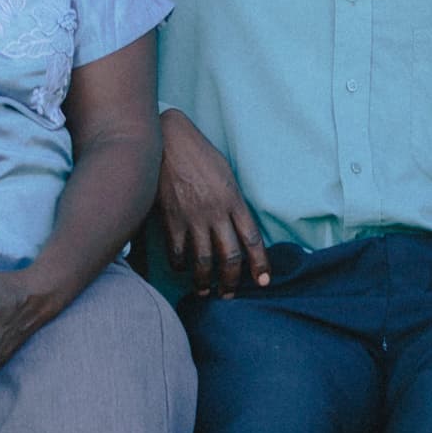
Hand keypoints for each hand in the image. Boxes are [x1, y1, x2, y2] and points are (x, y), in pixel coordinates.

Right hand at [157, 109, 269, 296]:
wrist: (167, 139)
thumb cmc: (198, 153)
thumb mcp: (225, 172)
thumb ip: (232, 200)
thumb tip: (237, 224)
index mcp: (233, 199)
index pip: (252, 239)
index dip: (260, 263)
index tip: (264, 281)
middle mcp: (215, 211)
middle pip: (230, 256)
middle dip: (232, 280)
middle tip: (230, 293)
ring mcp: (192, 216)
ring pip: (203, 261)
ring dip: (204, 281)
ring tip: (204, 291)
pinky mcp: (170, 218)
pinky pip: (177, 252)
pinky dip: (179, 265)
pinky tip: (180, 268)